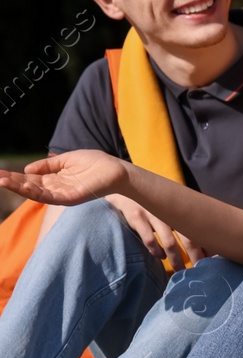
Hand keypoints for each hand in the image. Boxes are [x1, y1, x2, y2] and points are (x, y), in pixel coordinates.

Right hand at [0, 150, 129, 206]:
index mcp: (53, 179)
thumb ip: (48, 164)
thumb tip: (26, 168)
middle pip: (29, 187)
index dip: (15, 176)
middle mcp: (55, 189)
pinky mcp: (71, 198)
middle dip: (12, 183)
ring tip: (4, 182)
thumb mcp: (67, 160)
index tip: (0, 173)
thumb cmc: (94, 163)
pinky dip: (38, 192)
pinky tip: (27, 186)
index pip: (30, 178)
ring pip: (37, 193)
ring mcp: (62, 194)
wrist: (117, 169)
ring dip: (20, 188)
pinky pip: (51, 197)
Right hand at [106, 193, 204, 270]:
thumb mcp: (168, 205)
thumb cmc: (151, 200)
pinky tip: (160, 257)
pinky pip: (149, 238)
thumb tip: (200, 242)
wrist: (122, 183)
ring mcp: (153, 213)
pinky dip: (156, 250)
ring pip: (169, 241)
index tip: (212, 258)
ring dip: (176, 258)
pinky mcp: (136, 216)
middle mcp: (170, 210)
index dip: (207, 244)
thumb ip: (181, 218)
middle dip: (195, 255)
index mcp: (180, 207)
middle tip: (200, 269)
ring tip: (181, 270)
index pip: (199, 228)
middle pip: (188, 237)